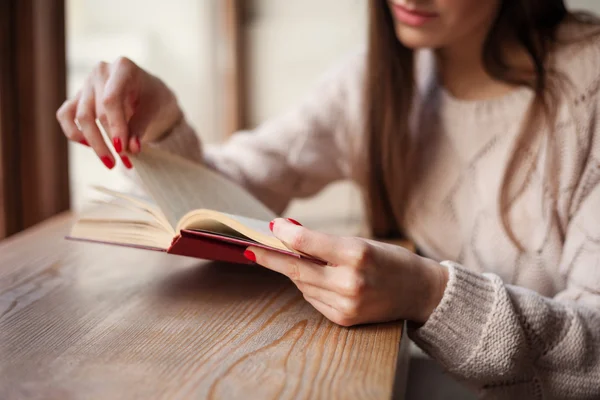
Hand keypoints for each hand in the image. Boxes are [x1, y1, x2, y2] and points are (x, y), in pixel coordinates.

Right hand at [56, 57, 182, 168]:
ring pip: (81, 117)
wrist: (150, 93)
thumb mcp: (155, 110)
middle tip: (125, 162)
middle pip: (96, 112)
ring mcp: (86, 84)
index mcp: (122, 67)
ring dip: (94, 143)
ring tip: (111, 163)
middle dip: (109, 141)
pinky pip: (65, 116)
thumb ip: (141, 128)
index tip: (123, 149)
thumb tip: (131, 149)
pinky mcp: (77, 97)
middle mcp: (100, 72)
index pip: (111, 99)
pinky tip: (89, 146)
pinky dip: (74, 132)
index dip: (115, 126)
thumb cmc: (154, 98)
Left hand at [245, 218, 448, 326]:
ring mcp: (346, 304)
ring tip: (296, 259)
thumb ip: (326, 243)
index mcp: (357, 255)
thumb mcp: (362, 243)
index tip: (272, 227)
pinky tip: (319, 279)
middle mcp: (350, 282)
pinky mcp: (344, 319)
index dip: (285, 234)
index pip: (308, 243)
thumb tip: (289, 236)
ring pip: (303, 284)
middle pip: (298, 268)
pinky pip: (313, 299)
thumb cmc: (391, 261)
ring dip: (296, 271)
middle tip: (252, 249)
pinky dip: (310, 287)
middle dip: (273, 257)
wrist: (419, 292)